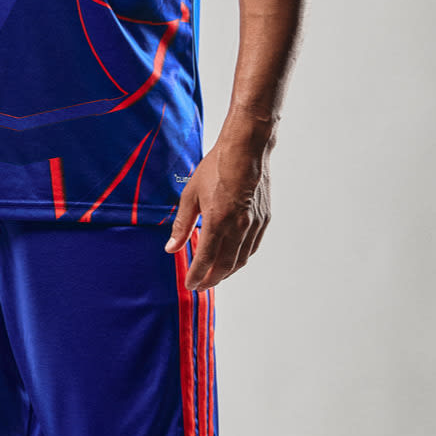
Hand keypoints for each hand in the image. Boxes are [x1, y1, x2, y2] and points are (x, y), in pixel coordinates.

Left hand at [164, 130, 270, 289]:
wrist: (246, 149)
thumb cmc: (217, 167)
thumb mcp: (191, 195)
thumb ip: (182, 225)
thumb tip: (171, 247)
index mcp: (218, 220)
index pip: (206, 259)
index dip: (197, 276)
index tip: (190, 285)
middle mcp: (239, 226)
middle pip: (225, 265)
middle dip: (212, 280)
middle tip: (201, 286)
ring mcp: (254, 224)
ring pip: (241, 259)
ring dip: (227, 272)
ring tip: (214, 276)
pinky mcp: (263, 219)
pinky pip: (252, 247)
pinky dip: (241, 258)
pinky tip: (232, 259)